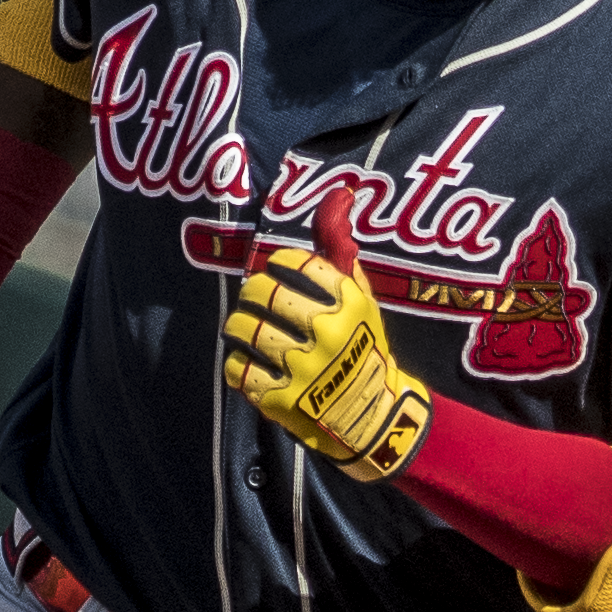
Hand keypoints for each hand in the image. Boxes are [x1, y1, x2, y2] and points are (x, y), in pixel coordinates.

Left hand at [222, 189, 430, 481]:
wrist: (374, 419)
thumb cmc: (363, 348)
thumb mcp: (361, 297)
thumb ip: (341, 247)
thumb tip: (340, 192)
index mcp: (347, 302)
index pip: (295, 262)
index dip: (281, 265)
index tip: (282, 273)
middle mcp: (326, 333)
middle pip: (261, 292)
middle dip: (252, 293)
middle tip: (256, 300)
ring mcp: (301, 369)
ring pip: (243, 328)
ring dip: (239, 325)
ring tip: (247, 328)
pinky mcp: (280, 400)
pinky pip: (236, 369)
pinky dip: (237, 364)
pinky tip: (250, 363)